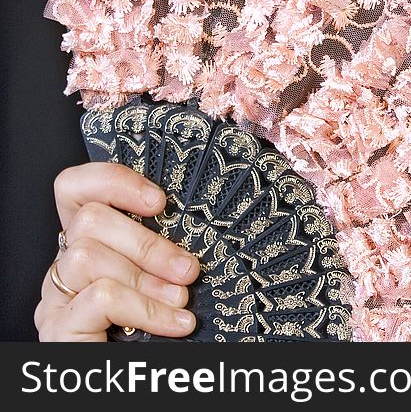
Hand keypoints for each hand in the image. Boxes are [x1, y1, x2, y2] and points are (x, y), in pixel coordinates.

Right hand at [35, 162, 199, 340]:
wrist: (142, 384)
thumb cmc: (163, 333)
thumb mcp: (166, 279)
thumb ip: (165, 250)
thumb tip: (199, 219)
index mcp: (92, 246)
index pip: (74, 190)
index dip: (112, 181)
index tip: (160, 202)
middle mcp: (64, 269)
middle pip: (88, 220)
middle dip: (148, 242)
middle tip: (189, 270)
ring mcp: (56, 301)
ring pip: (87, 256)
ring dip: (147, 278)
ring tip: (182, 301)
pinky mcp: (57, 333)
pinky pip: (99, 298)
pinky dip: (145, 309)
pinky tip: (175, 325)